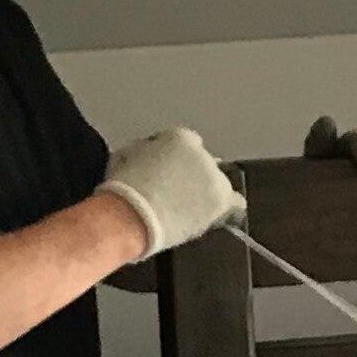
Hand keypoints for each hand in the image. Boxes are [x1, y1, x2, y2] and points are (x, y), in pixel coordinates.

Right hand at [98, 128, 245, 257]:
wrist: (132, 215)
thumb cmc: (122, 188)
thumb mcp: (126, 155)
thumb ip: (146, 151)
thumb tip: (150, 156)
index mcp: (179, 138)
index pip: (188, 143)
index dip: (178, 159)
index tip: (169, 172)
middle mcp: (201, 153)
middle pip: (204, 164)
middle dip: (194, 176)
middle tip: (178, 194)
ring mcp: (214, 178)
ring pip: (219, 184)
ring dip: (208, 193)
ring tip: (191, 210)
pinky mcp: (221, 202)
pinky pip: (235, 205)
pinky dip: (228, 210)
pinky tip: (222, 218)